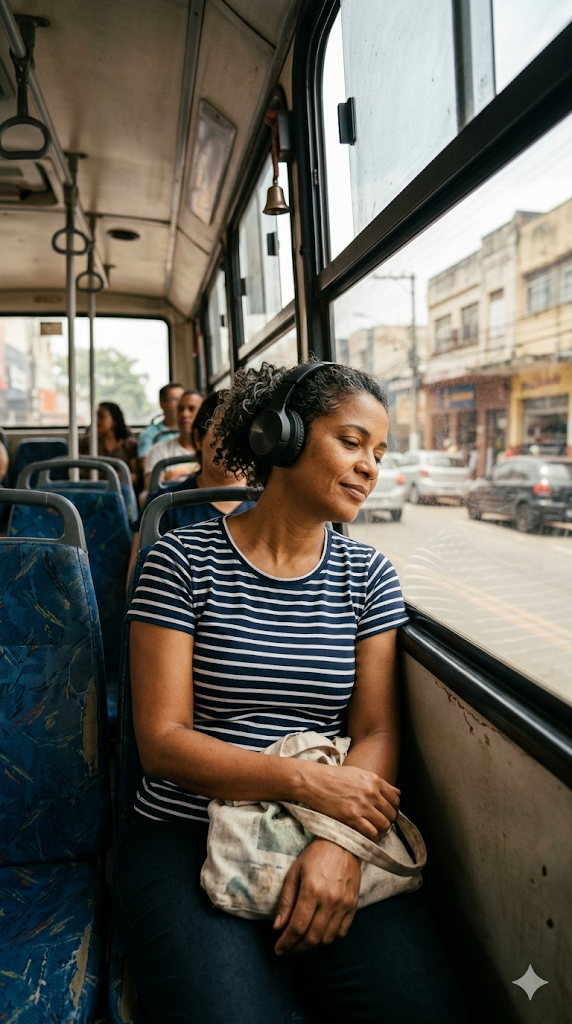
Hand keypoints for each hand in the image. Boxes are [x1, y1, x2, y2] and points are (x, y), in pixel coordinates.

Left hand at [273, 839, 360, 954]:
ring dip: (312, 946)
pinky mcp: (353, 906)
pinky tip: (319, 935)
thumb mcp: (294, 872)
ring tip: (301, 943)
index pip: (297, 927)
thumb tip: (278, 927)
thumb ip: (286, 901)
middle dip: (296, 948)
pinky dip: (329, 939)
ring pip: (327, 939)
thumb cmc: (316, 855)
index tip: (278, 949)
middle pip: (312, 937)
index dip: (286, 942)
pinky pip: (341, 932)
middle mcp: (330, 901)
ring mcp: (344, 905)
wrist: (344, 843)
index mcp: (312, 890)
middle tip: (287, 949)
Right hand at [302, 762, 399, 839]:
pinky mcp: (352, 817)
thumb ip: (379, 784)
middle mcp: (371, 792)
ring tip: (373, 830)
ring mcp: (362, 805)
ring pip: (384, 825)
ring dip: (381, 830)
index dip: (393, 809)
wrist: (313, 782)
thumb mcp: (359, 774)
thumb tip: (398, 793)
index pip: (395, 800)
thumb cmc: (334, 777)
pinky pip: (372, 833)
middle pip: (391, 813)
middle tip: (380, 824)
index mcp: (374, 780)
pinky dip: (371, 836)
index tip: (387, 814)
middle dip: (388, 820)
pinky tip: (365, 835)